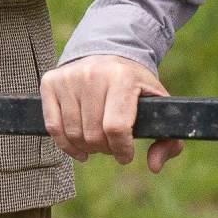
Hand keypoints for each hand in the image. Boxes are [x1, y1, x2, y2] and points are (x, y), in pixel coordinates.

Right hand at [40, 54, 180, 172]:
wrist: (108, 52)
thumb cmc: (135, 86)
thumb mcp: (159, 106)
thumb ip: (167, 139)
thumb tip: (154, 166)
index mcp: (122, 78)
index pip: (116, 128)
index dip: (121, 149)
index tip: (125, 155)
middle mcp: (93, 74)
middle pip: (93, 134)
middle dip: (105, 149)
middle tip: (111, 146)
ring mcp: (69, 77)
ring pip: (73, 133)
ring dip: (87, 148)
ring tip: (97, 143)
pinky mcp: (50, 82)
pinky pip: (53, 126)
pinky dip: (65, 145)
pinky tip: (79, 149)